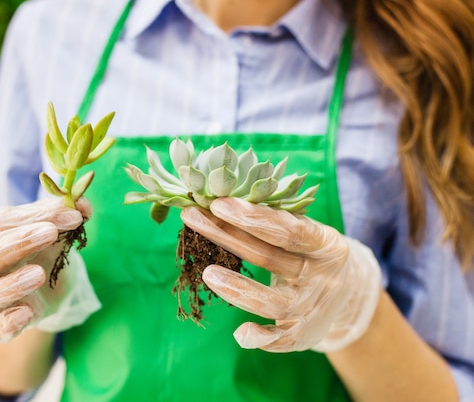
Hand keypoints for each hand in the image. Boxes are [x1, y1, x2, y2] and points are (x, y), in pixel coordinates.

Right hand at [0, 197, 99, 342]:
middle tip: (51, 233)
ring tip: (39, 274)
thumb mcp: (53, 229)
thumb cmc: (38, 250)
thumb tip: (84, 204)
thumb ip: (65, 214)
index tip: (71, 215)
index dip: (34, 216)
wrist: (42, 290)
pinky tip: (26, 313)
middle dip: (18, 243)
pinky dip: (8, 323)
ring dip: (10, 284)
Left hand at [180, 197, 380, 352]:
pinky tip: (239, 334)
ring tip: (206, 273)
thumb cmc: (311, 253)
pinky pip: (282, 339)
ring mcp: (314, 307)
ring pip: (274, 302)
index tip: (218, 204)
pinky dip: (261, 338)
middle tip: (193, 218)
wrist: (348, 292)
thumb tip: (218, 202)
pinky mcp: (305, 333)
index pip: (288, 229)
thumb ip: (272, 221)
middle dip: (227, 236)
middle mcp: (323, 276)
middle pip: (270, 258)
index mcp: (326, 244)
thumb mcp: (306, 232)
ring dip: (239, 288)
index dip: (253, 217)